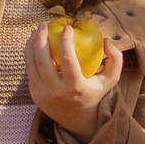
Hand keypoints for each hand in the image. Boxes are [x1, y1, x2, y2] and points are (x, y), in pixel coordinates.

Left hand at [26, 22, 123, 141]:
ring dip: (32, 44)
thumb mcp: (110, 79)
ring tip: (37, 30)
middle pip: (44, 62)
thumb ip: (115, 58)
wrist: (77, 119)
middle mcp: (57, 93)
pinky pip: (29, 70)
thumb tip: (106, 40)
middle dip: (41, 39)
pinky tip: (33, 42)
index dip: (66, 42)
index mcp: (76, 89)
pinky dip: (29, 54)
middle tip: (45, 24)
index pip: (68, 61)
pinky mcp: (34, 94)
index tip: (67, 27)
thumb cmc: (94, 92)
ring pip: (32, 64)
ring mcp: (43, 95)